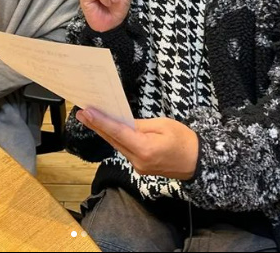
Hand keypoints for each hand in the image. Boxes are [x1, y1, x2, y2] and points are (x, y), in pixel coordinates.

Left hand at [76, 109, 198, 179]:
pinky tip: (108, 129)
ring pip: (117, 146)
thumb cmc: (184, 140)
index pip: (118, 133)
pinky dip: (115, 139)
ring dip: (104, 132)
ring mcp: (138, 166)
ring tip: (90, 118)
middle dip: (96, 126)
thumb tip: (123, 122)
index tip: (87, 113)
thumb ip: (140, 125)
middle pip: (113, 140)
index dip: (101, 122)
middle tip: (81, 113)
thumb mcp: (163, 125)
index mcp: (146, 149)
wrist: (198, 163)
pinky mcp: (140, 167)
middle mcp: (138, 161)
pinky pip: (124, 150)